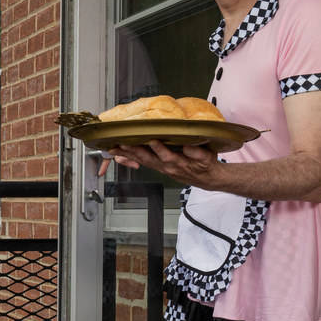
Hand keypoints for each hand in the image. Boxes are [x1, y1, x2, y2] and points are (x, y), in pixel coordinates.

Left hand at [106, 140, 220, 185]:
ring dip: (127, 155)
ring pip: (142, 160)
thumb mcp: (207, 158)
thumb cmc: (206, 166)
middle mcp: (167, 167)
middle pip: (148, 159)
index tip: (152, 140)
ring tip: (114, 149)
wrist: (207, 179)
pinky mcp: (159, 167)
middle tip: (121, 144)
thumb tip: (187, 145)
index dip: (159, 149)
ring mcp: (161, 168)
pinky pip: (142, 162)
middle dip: (134, 151)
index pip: (167, 156)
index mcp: (179, 164)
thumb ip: (197, 153)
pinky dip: (130, 158)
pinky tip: (119, 155)